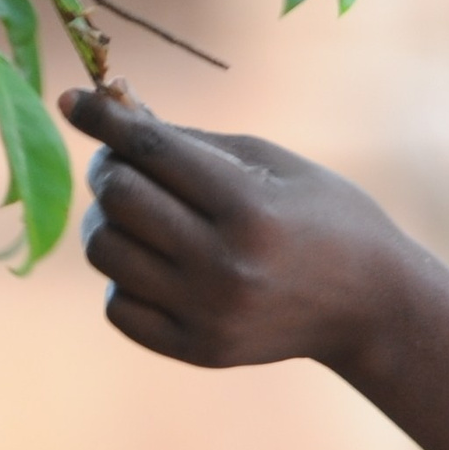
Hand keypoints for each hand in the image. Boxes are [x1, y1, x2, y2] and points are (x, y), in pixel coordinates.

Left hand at [59, 88, 416, 368]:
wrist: (373, 305)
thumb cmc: (325, 216)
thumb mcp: (275, 164)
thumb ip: (194, 143)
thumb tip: (115, 115)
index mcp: (250, 208)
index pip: (152, 151)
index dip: (106, 119)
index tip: (75, 99)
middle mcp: (224, 264)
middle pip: (119, 199)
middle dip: (110, 168)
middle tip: (124, 162)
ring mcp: (207, 313)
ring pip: (106, 252)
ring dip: (110, 222)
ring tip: (139, 213)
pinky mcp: (197, 350)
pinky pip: (118, 306)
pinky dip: (124, 277)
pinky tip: (155, 263)